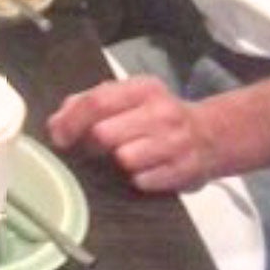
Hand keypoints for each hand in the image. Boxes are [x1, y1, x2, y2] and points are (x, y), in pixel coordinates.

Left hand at [46, 76, 223, 193]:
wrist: (213, 135)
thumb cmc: (156, 116)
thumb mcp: (127, 98)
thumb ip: (88, 103)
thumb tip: (56, 124)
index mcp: (142, 88)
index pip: (97, 101)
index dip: (72, 121)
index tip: (59, 138)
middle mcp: (161, 112)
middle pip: (105, 133)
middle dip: (94, 145)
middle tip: (96, 151)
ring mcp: (176, 142)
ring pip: (125, 159)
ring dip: (118, 164)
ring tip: (126, 159)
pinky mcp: (186, 170)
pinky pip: (144, 181)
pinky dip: (139, 179)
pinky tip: (146, 171)